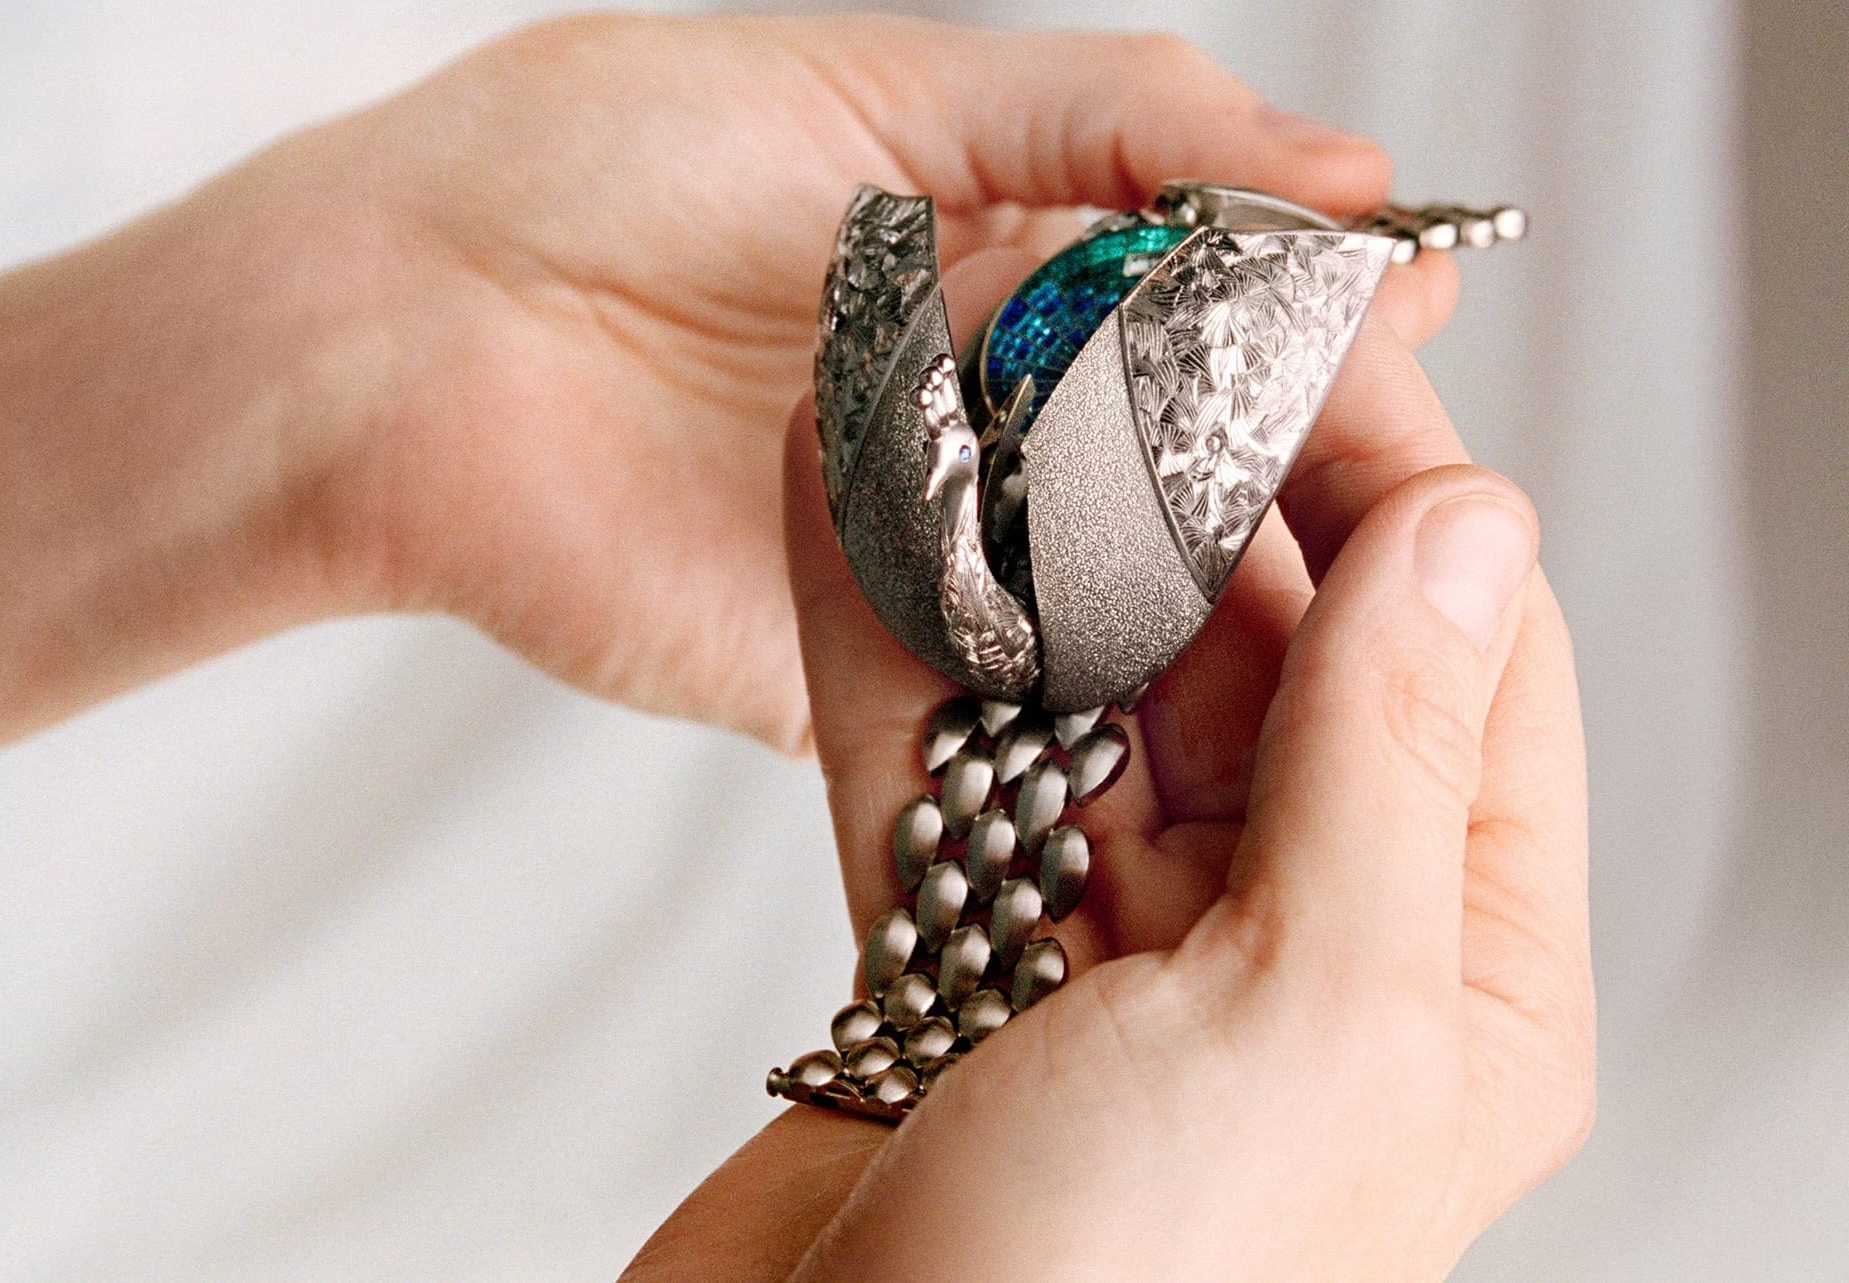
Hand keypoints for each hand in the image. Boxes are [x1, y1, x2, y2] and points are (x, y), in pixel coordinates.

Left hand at [0, 13, 1455, 766]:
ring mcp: (943, 544)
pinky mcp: (880, 666)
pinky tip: (1222, 678)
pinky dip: (1125, 687)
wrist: (401, 340)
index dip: (1322, 293)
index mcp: (1001, 257)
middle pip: (1205, 446)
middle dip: (1309, 450)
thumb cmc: (595, 167)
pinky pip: (1029, 690)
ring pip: (1146, 581)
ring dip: (1249, 582)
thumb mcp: (871, 85)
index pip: (1218, 288)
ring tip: (1358, 575)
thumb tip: (1338, 168)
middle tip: (1408, 455)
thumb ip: (1105, 116)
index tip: (1415, 291)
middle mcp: (990, 408)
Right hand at [624, 265, 1588, 1278]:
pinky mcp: (959, 960)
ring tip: (972, 405)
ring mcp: (1118, 955)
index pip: (1456, 667)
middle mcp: (1296, 958)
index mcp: (1446, 982)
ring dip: (1024, 559)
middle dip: (1183, 506)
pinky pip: (945, 764)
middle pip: (1261, 665)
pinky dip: (902, 647)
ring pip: (1087, 699)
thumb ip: (1383, 760)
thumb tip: (1469, 534)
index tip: (1301, 346)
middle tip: (1104, 355)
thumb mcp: (1309, 1018)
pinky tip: (862, 520)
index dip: (1389, 490)